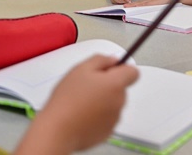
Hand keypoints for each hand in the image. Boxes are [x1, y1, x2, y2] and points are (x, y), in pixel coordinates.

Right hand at [15, 55, 138, 153]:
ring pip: (113, 104)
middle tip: (86, 87)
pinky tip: (82, 116)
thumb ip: (101, 60)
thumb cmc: (68, 97)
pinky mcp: (107, 132)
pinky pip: (106, 119)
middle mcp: (120, 102)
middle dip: (108, 86)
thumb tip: (114, 61)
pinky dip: (98, 116)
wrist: (58, 129)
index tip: (107, 71)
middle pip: (120, 89)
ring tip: (81, 103)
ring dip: (103, 101)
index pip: (133, 72)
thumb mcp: (81, 69)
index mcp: (116, 84)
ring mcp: (115, 119)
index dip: (121, 69)